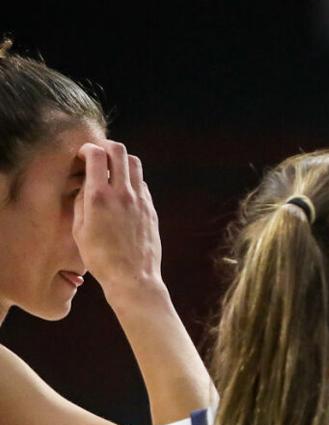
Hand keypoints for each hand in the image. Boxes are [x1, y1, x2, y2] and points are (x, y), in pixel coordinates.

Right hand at [72, 141, 166, 310]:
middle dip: (106, 147)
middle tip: (98, 155)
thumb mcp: (79, 230)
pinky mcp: (151, 209)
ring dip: (122, 161)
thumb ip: (81, 201)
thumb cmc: (101, 258)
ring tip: (111, 172)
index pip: (97, 154)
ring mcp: (141, 200)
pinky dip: (131, 180)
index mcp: (99, 197)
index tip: (82, 155)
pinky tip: (123, 192)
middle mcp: (123, 194)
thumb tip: (86, 184)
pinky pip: (142, 184)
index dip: (87, 148)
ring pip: (135, 164)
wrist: (133, 278)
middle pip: (120, 151)